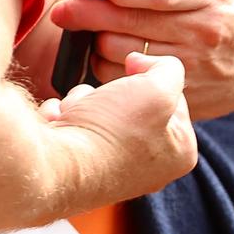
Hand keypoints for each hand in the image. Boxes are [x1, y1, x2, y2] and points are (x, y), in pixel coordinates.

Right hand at [39, 51, 196, 194]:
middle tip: (104, 103)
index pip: (172, 98)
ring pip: (97, 110)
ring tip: (78, 118)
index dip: (149, 78)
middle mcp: (148, 168)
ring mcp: (109, 170)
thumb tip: (142, 63)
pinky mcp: (76, 168)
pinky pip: (71, 127)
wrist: (54, 164)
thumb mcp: (156, 89)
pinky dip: (61, 121)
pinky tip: (60, 130)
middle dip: (109, 94)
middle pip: (130, 103)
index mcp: (178, 154)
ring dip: (82, 103)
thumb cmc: (112, 130)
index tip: (133, 71)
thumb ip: (167, 69)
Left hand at [49, 0, 233, 121]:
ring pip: (125, 53)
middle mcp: (208, 31)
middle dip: (91, 16)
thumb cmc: (229, 4)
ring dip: (97, 42)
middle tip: (66, 10)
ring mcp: (194, 66)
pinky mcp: (181, 92)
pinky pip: (129, 80)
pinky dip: (107, 69)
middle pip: (133, 24)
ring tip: (85, 30)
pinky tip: (102, 54)